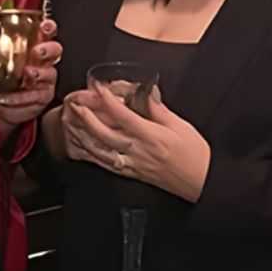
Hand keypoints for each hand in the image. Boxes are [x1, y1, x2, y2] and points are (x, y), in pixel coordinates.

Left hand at [0, 17, 61, 129]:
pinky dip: (22, 97)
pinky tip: (10, 98)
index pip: (44, 33)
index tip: (44, 25)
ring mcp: (44, 80)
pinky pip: (36, 96)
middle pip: (54, 50)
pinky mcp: (42, 97)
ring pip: (49, 73)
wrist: (1, 110)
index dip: (47, 27)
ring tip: (27, 74)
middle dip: (48, 48)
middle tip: (37, 51)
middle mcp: (41, 62)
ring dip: (38, 73)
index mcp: (31, 48)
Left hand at [63, 85, 210, 201]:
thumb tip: (144, 93)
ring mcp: (132, 165)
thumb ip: (159, 110)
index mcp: (152, 136)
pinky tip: (81, 147)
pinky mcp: (130, 174)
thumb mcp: (180, 125)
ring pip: (100, 151)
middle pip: (105, 134)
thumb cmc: (194, 153)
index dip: (108, 101)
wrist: (200, 182)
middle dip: (87, 118)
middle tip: (74, 104)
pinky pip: (105, 164)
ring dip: (83, 136)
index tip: (98, 88)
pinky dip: (90, 155)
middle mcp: (138, 151)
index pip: (124, 116)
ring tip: (71, 122)